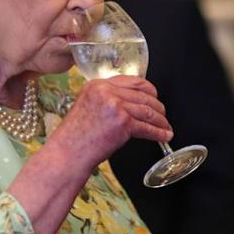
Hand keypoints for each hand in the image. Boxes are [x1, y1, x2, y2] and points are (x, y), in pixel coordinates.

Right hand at [50, 75, 172, 170]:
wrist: (68, 153)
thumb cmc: (75, 136)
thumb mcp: (87, 106)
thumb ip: (106, 99)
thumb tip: (132, 101)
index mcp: (97, 84)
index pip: (132, 81)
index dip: (148, 90)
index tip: (154, 97)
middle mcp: (106, 91)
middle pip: (143, 95)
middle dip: (157, 107)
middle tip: (162, 115)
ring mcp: (115, 106)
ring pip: (148, 110)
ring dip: (160, 120)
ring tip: (165, 127)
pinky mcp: (122, 123)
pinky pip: (147, 127)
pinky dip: (158, 133)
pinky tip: (164, 136)